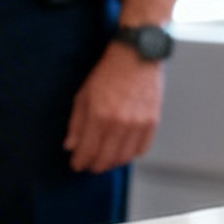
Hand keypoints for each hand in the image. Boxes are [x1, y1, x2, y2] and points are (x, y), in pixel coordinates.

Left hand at [64, 45, 163, 173]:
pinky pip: (141, 149)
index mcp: (99, 116)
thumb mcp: (83, 95)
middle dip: (94, 165)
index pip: (88, 150)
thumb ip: (76, 123)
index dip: (80, 161)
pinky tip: (122, 152)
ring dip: (112, 163)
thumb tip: (70, 146)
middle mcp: (120, 123)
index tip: (76, 164)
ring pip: (124, 157)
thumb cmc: (108, 74)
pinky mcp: (152, 122)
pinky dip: (130, 155)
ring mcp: (138, 124)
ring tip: (104, 160)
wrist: (135, 57)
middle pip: (106, 158)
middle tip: (89, 165)